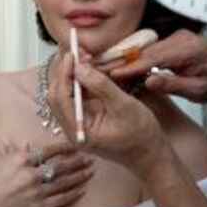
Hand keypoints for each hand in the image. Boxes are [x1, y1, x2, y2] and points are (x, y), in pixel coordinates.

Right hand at [0, 141, 92, 206]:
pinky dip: (73, 193)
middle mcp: (30, 174)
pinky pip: (60, 199)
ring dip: (79, 176)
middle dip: (77, 161)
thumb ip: (10, 151)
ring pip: (63, 182)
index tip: (75, 145)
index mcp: (20, 160)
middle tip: (90, 157)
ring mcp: (35, 191)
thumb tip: (21, 142)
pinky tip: (82, 189)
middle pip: (60, 165)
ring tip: (91, 171)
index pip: (48, 150)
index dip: (64, 147)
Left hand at [48, 53, 166, 180]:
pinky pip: (76, 97)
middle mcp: (72, 129)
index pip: (60, 98)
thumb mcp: (124, 106)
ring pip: (65, 94)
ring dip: (72, 75)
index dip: (64, 73)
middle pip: (57, 95)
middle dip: (65, 72)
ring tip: (82, 56)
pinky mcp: (84, 118)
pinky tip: (88, 68)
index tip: (72, 55)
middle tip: (76, 52)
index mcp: (78, 131)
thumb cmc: (140, 134)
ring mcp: (77, 124)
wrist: (149, 154)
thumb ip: (101, 86)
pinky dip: (80, 81)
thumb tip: (80, 67)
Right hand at [106, 30, 206, 102]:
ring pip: (143, 49)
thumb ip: (172, 84)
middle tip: (97, 69)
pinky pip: (148, 49)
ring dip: (124, 59)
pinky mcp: (170, 39)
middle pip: (143, 51)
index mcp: (187, 51)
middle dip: (120, 61)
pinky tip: (119, 65)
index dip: (130, 67)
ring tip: (102, 68)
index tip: (111, 73)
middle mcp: (179, 39)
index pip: (152, 59)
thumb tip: (148, 81)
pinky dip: (134, 58)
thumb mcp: (197, 91)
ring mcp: (174, 37)